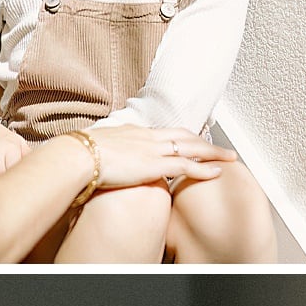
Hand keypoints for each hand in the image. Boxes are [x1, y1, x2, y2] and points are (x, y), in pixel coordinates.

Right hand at [85, 125, 235, 189]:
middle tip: (219, 147)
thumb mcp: (93, 149)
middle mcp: (147, 137)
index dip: (180, 138)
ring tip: (229, 158)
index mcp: (132, 133)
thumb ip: (103, 152)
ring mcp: (152, 150)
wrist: (77, 156)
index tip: (190, 141)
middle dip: (203, 141)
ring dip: (213, 152)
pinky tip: (217, 172)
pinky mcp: (154, 164)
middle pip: (183, 135)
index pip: (163, 133)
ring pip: (191, 147)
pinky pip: (186, 165)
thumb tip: (98, 160)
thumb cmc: (77, 156)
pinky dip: (204, 168)